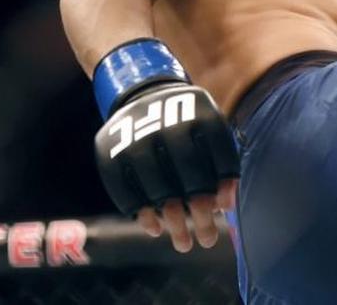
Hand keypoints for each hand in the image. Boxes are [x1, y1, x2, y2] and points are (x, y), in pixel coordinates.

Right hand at [92, 40, 239, 253]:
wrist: (144, 92)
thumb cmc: (188, 121)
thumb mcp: (209, 128)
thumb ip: (221, 162)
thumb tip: (225, 207)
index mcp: (202, 115)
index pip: (220, 156)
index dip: (225, 185)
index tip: (225, 209)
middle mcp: (170, 126)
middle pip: (190, 179)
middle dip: (200, 213)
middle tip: (208, 240)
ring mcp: (138, 139)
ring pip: (159, 190)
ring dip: (174, 222)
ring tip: (184, 243)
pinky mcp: (111, 153)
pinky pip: (127, 192)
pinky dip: (143, 213)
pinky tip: (156, 228)